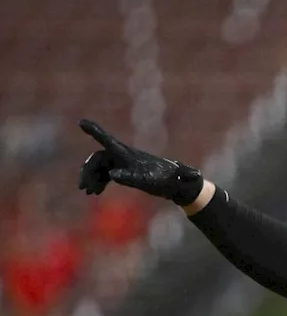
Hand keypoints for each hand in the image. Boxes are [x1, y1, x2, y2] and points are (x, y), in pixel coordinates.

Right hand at [78, 119, 204, 204]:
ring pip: (100, 168)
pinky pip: (106, 174)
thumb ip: (131, 178)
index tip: (82, 122)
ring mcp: (124, 163)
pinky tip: (95, 192)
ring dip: (92, 178)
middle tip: (83, 187)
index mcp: (127, 154)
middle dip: (89, 171)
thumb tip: (112, 175)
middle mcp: (123, 156)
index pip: (107, 140)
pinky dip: (99, 182)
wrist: (177, 183)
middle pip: (98, 158)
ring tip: (88, 192)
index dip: (94, 131)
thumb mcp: (148, 181)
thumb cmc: (164, 180)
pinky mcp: (125, 171)